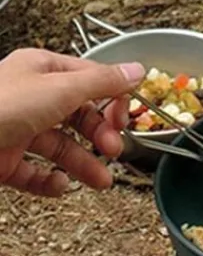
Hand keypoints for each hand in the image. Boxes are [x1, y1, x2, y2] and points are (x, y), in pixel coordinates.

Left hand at [0, 48, 143, 196]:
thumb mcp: (60, 88)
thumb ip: (101, 83)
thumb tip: (135, 71)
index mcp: (42, 71)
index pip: (90, 82)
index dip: (112, 101)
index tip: (125, 120)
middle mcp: (31, 99)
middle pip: (79, 118)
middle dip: (100, 136)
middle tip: (112, 150)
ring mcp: (18, 130)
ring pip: (61, 149)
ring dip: (85, 165)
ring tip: (101, 181)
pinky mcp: (6, 161)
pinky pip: (37, 174)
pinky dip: (52, 182)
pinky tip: (60, 184)